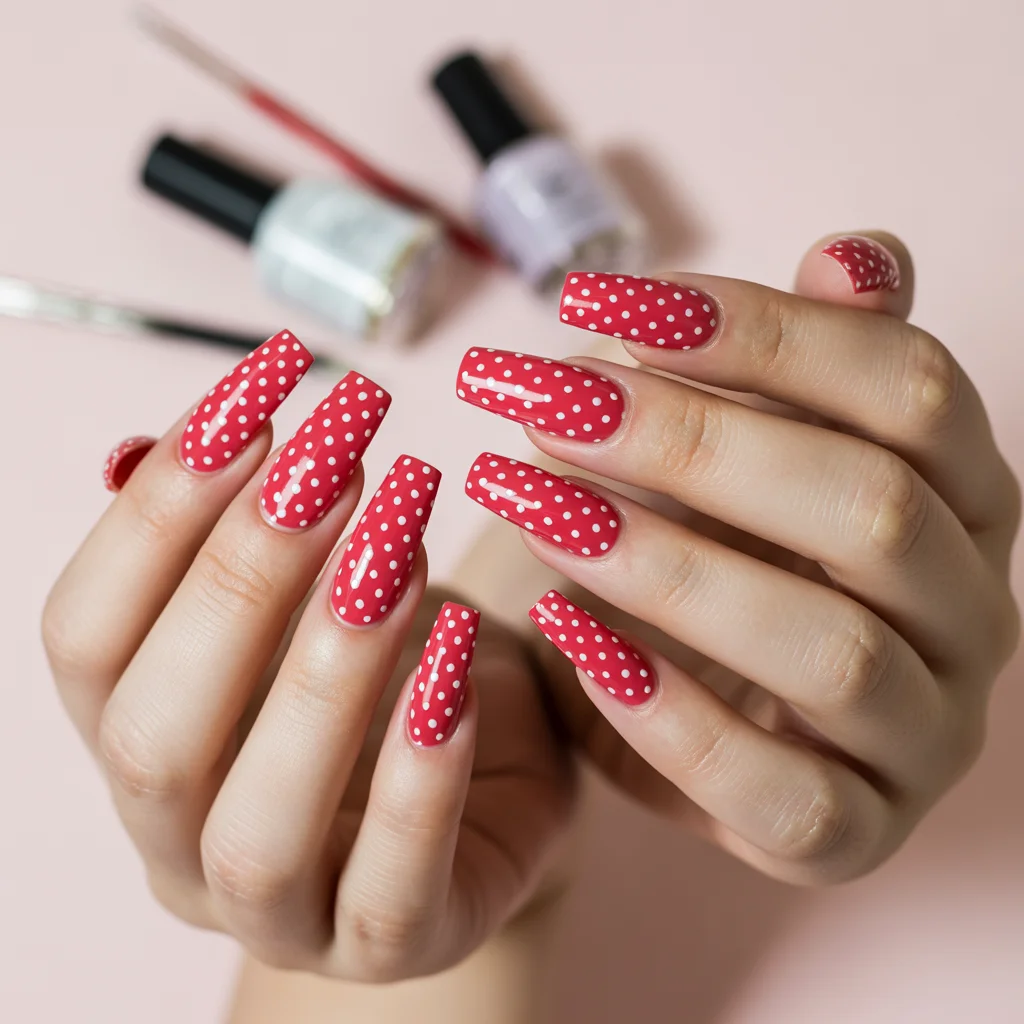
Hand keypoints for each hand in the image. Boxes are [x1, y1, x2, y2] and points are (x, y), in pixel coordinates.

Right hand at [43, 337, 570, 979]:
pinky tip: (465, 649)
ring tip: (400, 545)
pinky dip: (422, 764)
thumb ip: (228, 542)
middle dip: (242, 574)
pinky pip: (393, 881)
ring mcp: (281, 913)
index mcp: (138, 741)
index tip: (263, 387)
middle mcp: (178, 840)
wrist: (497, 789)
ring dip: (324, 668)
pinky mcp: (391, 943)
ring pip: (256, 823)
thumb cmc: (396, 679)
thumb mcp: (313, 598)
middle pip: (156, 728)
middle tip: (341, 457)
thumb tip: (133, 453)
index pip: (85, 634)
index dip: (159, 505)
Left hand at [457, 232, 1019, 884]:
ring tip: (533, 505)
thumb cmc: (719, 543)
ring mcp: (926, 733)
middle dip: (691, 445)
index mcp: (967, 494)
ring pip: (832, 650)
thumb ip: (802, 359)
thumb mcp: (751, 444)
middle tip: (541, 402)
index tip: (594, 298)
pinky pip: (784, 795)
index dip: (753, 328)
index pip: (902, 385)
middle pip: (868, 507)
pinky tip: (568, 635)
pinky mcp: (853, 832)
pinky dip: (668, 719)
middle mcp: (973, 611)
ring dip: (665, 569)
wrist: (688, 692)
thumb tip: (853, 256)